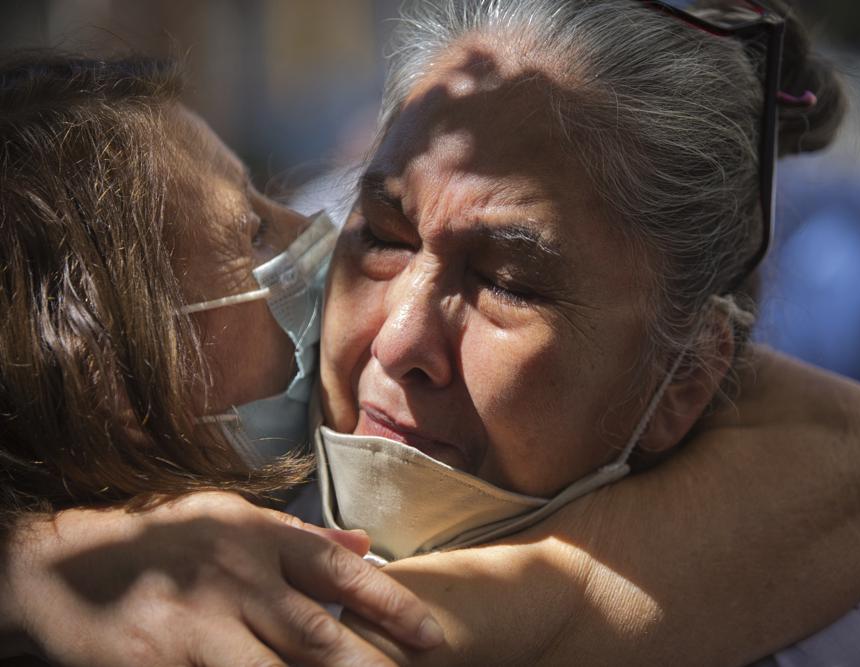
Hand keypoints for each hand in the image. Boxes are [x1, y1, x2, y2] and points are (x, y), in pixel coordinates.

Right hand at [0, 491, 442, 665]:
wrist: (67, 567)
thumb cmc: (168, 541)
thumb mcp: (234, 517)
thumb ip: (300, 536)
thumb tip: (365, 543)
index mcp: (259, 540)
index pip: (340, 573)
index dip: (393, 605)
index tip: (435, 637)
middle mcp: (235, 581)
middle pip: (317, 636)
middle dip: (369, 666)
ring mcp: (196, 628)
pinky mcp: (161, 666)